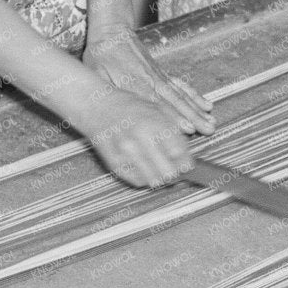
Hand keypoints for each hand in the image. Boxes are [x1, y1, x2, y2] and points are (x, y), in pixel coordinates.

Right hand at [71, 83, 199, 186]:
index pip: (179, 154)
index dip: (187, 162)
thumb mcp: (158, 113)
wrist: (98, 106)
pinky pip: (138, 181)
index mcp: (154, 124)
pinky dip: (146, 178)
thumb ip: (175, 134)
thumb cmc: (132, 107)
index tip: (189, 164)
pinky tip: (147, 168)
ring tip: (162, 169)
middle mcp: (139, 140)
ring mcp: (125, 154)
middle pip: (168, 172)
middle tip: (178, 170)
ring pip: (154, 180)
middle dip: (176, 173)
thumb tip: (189, 159)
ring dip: (162, 177)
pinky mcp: (114, 164)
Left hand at [86, 27, 215, 135]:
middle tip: (209, 129)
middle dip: (193, 117)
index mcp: (134, 83)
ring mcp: (159, 77)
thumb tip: (116, 112)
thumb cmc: (101, 54)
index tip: (187, 128)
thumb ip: (109, 92)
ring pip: (181, 95)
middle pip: (175, 102)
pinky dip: (194, 95)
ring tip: (212, 121)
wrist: (113, 32)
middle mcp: (151, 81)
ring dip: (197, 110)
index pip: (157, 104)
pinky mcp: (161, 73)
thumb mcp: (97, 73)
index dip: (173, 117)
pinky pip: (181, 85)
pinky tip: (205, 104)